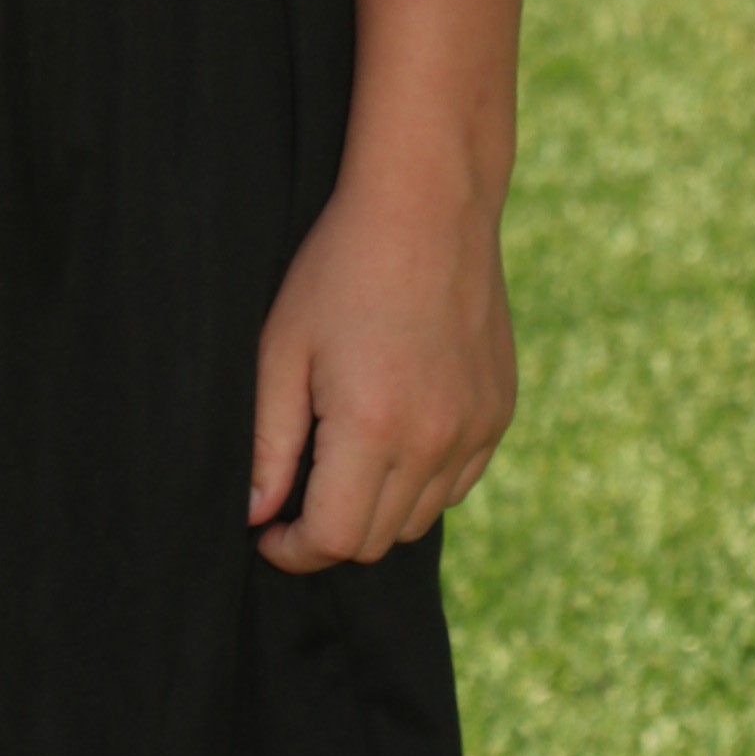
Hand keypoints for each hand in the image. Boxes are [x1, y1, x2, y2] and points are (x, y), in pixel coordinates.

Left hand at [247, 174, 516, 572]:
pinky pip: (456, 483)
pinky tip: (392, 434)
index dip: (293, 550)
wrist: (427, 205)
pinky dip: (421, 481)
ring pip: (419, 519)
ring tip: (342, 458)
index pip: (335, 540)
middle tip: (295, 497)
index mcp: (373, 426)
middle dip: (329, 534)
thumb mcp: (282, 348)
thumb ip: (268, 442)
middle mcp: (435, 439)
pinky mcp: (498, 413)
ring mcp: (476, 429)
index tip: (268, 533)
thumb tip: (256, 517)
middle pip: (378, 540)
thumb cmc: (339, 269)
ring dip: (376, 509)